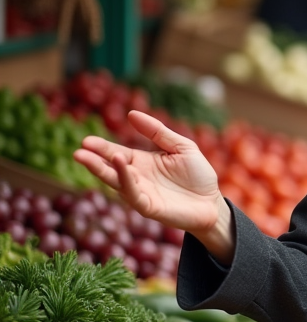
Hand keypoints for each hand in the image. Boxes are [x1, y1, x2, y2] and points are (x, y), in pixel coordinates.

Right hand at [74, 110, 234, 263]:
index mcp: (143, 162)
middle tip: (78, 150)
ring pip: (116, 181)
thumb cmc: (198, 175)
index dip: (102, 148)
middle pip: (111, 167)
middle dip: (94, 159)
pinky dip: (125, 180)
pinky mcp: (148, 206)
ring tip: (86, 158)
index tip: (86, 140)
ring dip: (102, 170)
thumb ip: (158, 132)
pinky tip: (119, 167)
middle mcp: (137, 178)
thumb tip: (131, 114)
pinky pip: (132, 193)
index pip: (117, 153)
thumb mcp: (181, 146)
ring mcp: (141, 193)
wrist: (213, 203)